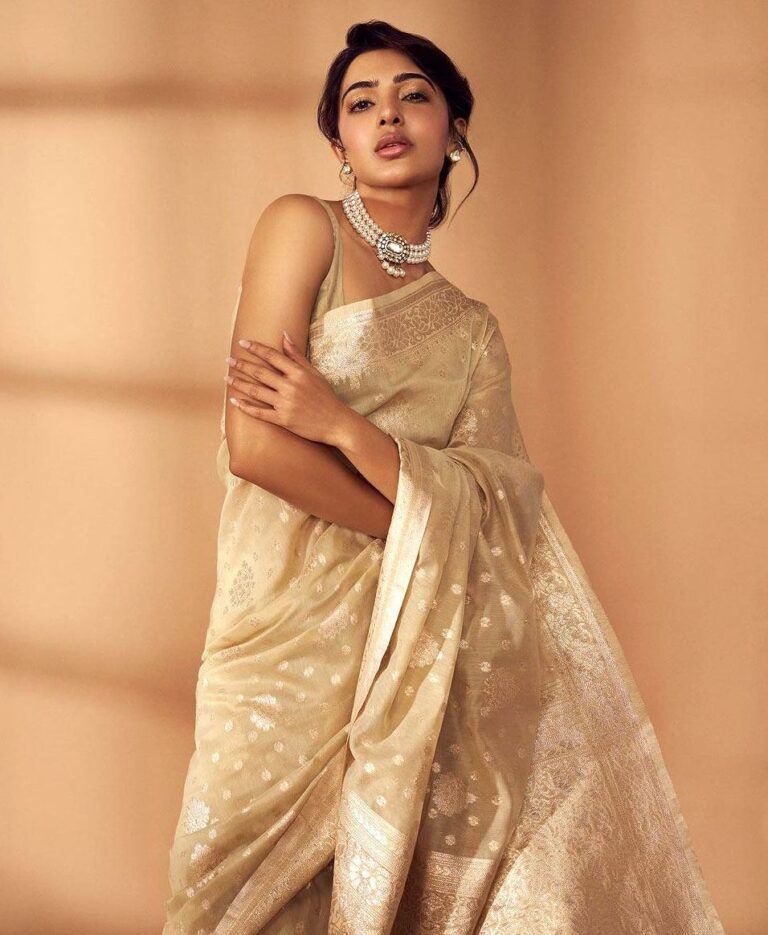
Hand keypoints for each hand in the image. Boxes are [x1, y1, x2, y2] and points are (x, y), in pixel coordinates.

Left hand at [225, 331, 350, 445]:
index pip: (272, 356)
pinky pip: (260, 413)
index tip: (242, 343)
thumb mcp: (314, 373)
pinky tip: (234, 401)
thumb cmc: (326, 396)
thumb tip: (284, 334)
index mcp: (298, 373)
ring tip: (227, 378)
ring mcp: (286, 404)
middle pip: (260, 373)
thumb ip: (297, 355)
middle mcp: (290, 386)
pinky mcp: (283, 420)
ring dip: (239, 384)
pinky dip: (246, 407)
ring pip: (256, 391)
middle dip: (241, 365)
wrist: (336, 422)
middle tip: (227, 360)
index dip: (255, 348)